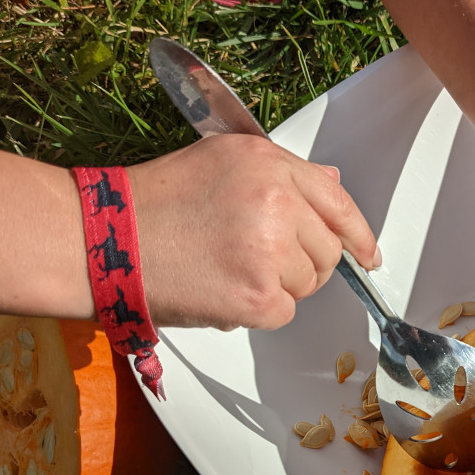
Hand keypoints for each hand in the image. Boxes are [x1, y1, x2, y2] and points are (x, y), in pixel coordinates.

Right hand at [127, 134, 379, 329]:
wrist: (105, 241)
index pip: (338, 202)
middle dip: (305, 263)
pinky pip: (283, 313)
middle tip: (262, 262)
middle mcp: (277, 203)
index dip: (359, 234)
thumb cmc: (155, 203)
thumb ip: (282, 175)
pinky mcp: (257, 297)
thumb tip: (333, 187)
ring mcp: (269, 252)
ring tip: (229, 269)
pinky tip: (223, 290)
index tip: (369, 255)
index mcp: (270, 165)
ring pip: (306, 285)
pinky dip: (259, 311)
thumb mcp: (221, 162)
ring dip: (277, 287)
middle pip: (328, 251)